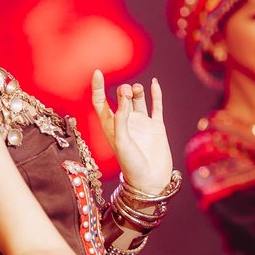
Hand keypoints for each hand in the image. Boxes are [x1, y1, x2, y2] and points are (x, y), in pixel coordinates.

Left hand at [92, 70, 172, 192]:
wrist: (150, 181)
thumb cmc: (131, 165)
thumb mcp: (121, 141)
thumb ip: (121, 119)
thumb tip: (123, 96)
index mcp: (110, 126)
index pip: (100, 102)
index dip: (98, 87)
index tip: (98, 72)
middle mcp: (125, 122)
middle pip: (121, 98)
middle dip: (123, 91)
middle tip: (126, 92)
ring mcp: (141, 123)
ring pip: (138, 100)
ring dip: (137, 91)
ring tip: (136, 90)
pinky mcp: (156, 126)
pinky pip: (156, 106)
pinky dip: (155, 94)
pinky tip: (154, 83)